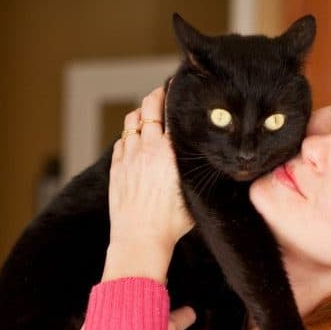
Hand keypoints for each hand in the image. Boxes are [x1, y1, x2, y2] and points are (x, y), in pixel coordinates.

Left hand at [103, 87, 193, 281]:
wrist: (140, 238)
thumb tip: (214, 164)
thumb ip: (200, 173)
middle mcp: (148, 148)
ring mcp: (129, 156)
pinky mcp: (117, 167)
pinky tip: (136, 140)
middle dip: (156, 96)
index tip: (180, 90)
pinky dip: (129, 135)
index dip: (176, 97)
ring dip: (141, 114)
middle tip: (163, 93)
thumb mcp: (195, 194)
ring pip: (132, 121)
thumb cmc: (171, 223)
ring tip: (149, 114)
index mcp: (170, 152)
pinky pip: (121, 141)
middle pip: (149, 107)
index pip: (173, 113)